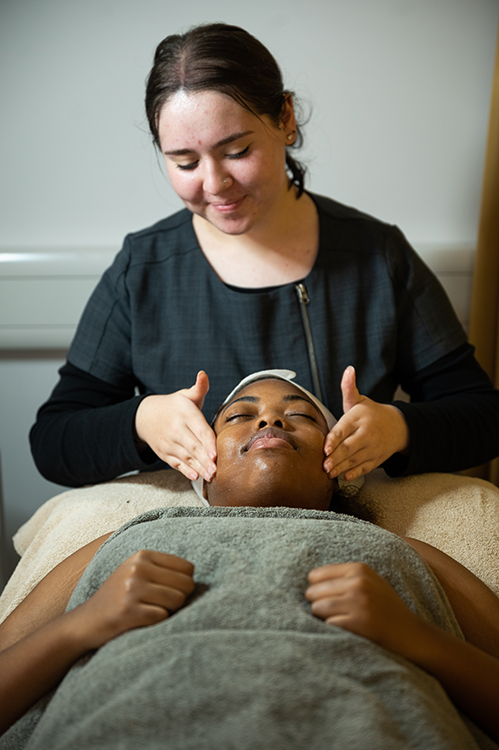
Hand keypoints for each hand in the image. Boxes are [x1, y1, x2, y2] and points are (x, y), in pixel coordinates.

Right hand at [74, 550, 194, 650]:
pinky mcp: (129, 611)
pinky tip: (143, 621)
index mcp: (142, 555)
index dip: (184, 583)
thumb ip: (161, 569)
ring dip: (170, 611)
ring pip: (178, 600)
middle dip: (180, 598)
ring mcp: (132, 589)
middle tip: (162, 605)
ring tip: (152, 612)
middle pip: (186, 584)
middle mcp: (138, 568)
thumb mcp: (135, 571)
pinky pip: (163, 616)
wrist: (86, 622)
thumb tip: (194, 576)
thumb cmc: (118, 597)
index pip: (188, 568)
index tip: (170, 591)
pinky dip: (158, 622)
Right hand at [134, 371, 216, 481]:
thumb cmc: (175, 406)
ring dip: (198, 467)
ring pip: (186, 458)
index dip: (207, 442)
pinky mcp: (165, 453)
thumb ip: (199, 387)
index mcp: (185, 413)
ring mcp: (169, 443)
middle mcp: (176, 429)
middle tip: (216, 470)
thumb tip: (203, 375)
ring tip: (210, 476)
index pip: (199, 429)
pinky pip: (176, 464)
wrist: (146, 416)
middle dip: (204, 459)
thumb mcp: (186, 395)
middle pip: (193, 446)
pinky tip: (195, 476)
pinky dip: (185, 471)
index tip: (215, 453)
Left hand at [305, 562, 420, 656]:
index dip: (316, 589)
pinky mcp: (358, 623)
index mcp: (359, 569)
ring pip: (317, 608)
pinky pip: (328, 624)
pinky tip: (344, 630)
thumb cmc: (386, 608)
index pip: (316, 575)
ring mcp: (358, 603)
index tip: (324, 598)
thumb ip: (345, 577)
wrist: (411, 635)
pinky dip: (332, 629)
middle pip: (313, 591)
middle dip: (316, 603)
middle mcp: (358, 583)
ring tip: (337, 621)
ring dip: (322, 618)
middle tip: (330, 613)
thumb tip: (309, 579)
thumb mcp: (371, 582)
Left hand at [323, 366, 408, 480]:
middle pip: (350, 447)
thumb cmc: (370, 413)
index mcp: (359, 419)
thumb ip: (349, 388)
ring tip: (329, 473)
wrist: (397, 426)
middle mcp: (366, 434)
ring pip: (356, 460)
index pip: (345, 429)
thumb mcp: (359, 400)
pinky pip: (365, 468)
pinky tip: (345, 477)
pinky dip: (355, 473)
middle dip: (336, 457)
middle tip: (324, 465)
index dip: (335, 440)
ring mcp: (372, 448)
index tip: (325, 448)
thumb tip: (348, 370)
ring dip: (342, 467)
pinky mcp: (375, 459)